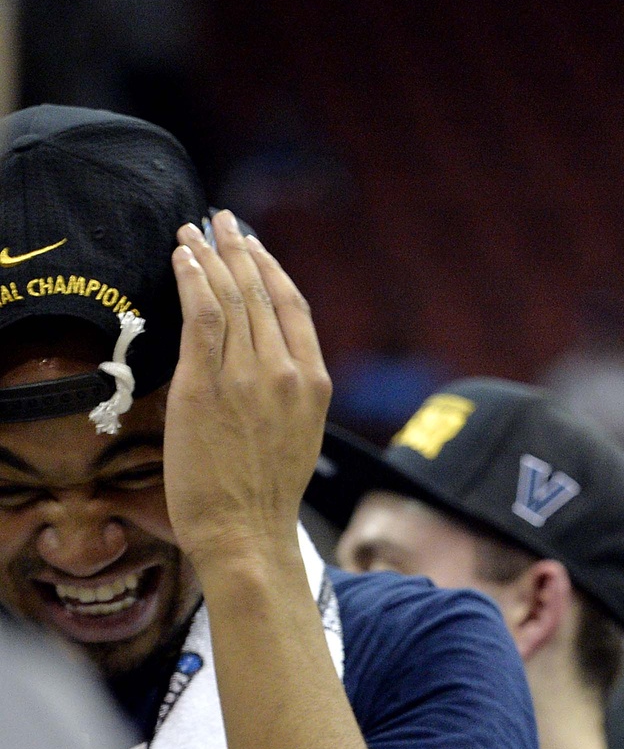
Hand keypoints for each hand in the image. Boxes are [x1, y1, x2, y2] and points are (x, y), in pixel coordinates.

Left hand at [164, 209, 331, 568]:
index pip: (294, 309)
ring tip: (196, 229)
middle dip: (240, 249)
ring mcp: (247, 377)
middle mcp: (286, 372)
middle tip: (222, 219)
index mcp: (315, 384)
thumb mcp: (298, 434)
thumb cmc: (266, 493)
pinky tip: (184, 257)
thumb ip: (286, 391)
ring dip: (212, 256)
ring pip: (232, 299)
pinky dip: (194, 280)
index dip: (272, 270)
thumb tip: (261, 360)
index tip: (253, 246)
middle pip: (262, 294)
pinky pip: (203, 317)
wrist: (246, 529)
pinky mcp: (207, 385)